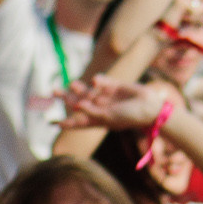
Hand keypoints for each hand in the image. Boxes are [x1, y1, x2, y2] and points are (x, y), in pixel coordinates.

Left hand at [60, 74, 176, 130]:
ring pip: (88, 90)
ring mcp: (106, 97)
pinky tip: (96, 80)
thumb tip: (76, 105)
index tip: (52, 123)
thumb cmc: (128, 117)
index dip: (66, 122)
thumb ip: (92, 111)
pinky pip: (103, 82)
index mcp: (97, 120)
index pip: (77, 122)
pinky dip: (99, 80)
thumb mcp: (108, 117)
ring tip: (72, 84)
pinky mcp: (115, 86)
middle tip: (53, 91)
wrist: (150, 107)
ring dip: (79, 88)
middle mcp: (99, 108)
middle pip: (78, 102)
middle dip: (66, 98)